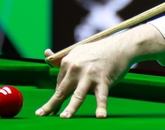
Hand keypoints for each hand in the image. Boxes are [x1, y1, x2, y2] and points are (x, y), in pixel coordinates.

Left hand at [36, 24, 164, 118]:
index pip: (60, 83)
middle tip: (42, 114)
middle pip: (62, 90)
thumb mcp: (79, 51)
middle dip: (52, 105)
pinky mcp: (104, 80)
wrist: (121, 46)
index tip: (57, 104)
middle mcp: (76, 68)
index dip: (60, 95)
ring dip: (70, 108)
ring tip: (64, 118)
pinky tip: (100, 116)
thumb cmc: (99, 51)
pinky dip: (101, 107)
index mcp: (68, 61)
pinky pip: (101, 97)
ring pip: (78, 96)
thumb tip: (46, 55)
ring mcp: (90, 75)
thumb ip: (63, 57)